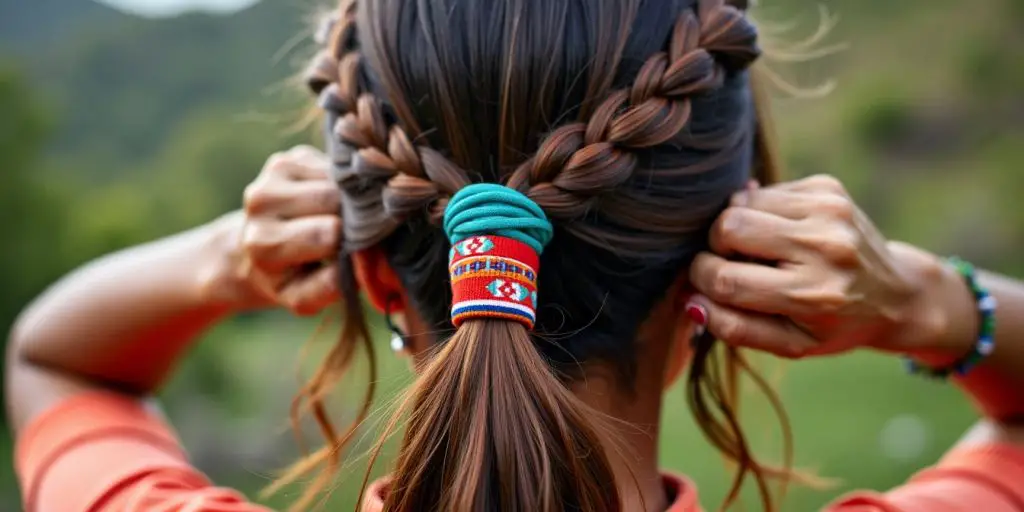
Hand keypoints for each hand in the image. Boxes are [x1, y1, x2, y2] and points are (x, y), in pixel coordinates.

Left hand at [202, 145, 341, 314]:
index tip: (358, 255)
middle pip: (334, 199)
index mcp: (263, 242)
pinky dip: (344, 185)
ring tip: (342, 219)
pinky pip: (336, 166)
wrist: (252, 252)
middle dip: (354, 218)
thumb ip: (331, 286)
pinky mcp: (291, 157)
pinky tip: (334, 202)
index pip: (329, 233)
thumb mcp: (304, 298)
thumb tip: (361, 256)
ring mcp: (273, 173)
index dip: (352, 244)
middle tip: (355, 236)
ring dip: (350, 199)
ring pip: (339, 179)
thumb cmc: (287, 278)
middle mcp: (260, 201)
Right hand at [687, 175, 946, 358]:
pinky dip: (761, 211)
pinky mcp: (828, 187)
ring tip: (761, 250)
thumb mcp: (788, 344)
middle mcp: (825, 248)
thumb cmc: (832, 325)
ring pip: (741, 201)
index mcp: (812, 295)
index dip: (701, 278)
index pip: (725, 278)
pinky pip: (764, 191)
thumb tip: (690, 300)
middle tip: (732, 264)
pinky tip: (783, 233)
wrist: (898, 295)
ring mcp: (829, 210)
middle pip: (728, 226)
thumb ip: (735, 328)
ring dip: (738, 226)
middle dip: (716, 246)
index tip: (703, 283)